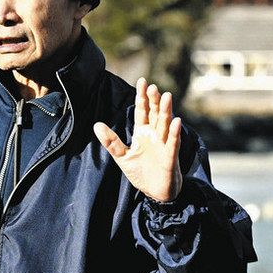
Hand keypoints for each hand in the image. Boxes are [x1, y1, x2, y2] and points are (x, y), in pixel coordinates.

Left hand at [93, 77, 182, 201]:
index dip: (141, 97)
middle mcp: (155, 135)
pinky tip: (175, 121)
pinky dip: (174, 133)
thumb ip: (111, 142)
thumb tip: (96, 125)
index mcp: (143, 133)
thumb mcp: (122, 157)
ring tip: (166, 96)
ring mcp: (164, 145)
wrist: (156, 192)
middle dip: (154, 100)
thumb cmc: (141, 172)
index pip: (142, 111)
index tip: (142, 80)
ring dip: (166, 111)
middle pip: (154, 114)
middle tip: (152, 86)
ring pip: (165, 124)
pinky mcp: (170, 157)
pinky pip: (173, 143)